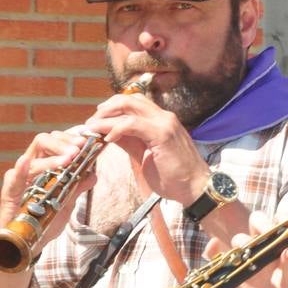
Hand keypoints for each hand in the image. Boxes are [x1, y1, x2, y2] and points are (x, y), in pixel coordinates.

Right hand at [0, 128, 96, 251]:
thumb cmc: (44, 218)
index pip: (55, 142)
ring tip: (68, 160)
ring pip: (33, 158)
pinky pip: (14, 178)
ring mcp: (19, 178)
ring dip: (52, 158)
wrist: (28, 241)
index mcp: (44, 164)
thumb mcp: (65, 202)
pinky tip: (25, 162)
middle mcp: (30, 166)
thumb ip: (77, 186)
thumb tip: (93, 174)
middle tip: (78, 150)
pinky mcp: (9, 192)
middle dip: (62, 143)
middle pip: (43, 142)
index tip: (85, 143)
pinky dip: (20, 169)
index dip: (70, 139)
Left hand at [85, 92, 208, 205]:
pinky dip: (116, 128)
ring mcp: (164, 123)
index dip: (112, 109)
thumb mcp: (145, 155)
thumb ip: (130, 142)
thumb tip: (110, 135)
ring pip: (129, 107)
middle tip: (91, 122)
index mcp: (160, 120)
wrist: (196, 188)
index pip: (133, 103)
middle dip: (106, 108)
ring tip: (93, 128)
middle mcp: (163, 117)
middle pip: (129, 99)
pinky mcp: (162, 134)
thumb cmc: (174, 176)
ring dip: (106, 117)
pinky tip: (108, 139)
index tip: (97, 120)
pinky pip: (132, 124)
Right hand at [215, 212, 287, 287]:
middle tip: (252, 243)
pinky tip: (212, 250)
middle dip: (252, 230)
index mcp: (279, 247)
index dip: (271, 221)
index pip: (273, 226)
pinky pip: (217, 256)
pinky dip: (212, 250)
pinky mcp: (230, 271)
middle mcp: (261, 248)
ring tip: (239, 256)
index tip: (271, 227)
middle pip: (252, 227)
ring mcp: (245, 259)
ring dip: (236, 243)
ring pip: (235, 240)